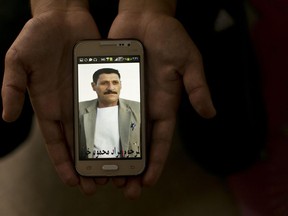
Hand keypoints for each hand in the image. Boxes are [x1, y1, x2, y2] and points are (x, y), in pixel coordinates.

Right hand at [1, 7, 102, 193]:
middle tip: (100, 185)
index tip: (74, 182)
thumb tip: (6, 117)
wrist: (62, 18)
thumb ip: (12, 87)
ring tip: (116, 168)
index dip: (64, 163)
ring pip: (98, 130)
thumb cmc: (38, 37)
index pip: (56, 142)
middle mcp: (69, 106)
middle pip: (80, 143)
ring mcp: (87, 97)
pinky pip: (111, 107)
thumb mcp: (18, 61)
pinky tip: (127, 137)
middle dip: (88, 165)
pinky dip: (117, 124)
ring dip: (106, 150)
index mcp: (49, 106)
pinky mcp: (102, 85)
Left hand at [108, 12, 215, 198]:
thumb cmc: (168, 37)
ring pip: (118, 133)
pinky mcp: (112, 88)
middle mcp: (145, 106)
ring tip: (104, 175)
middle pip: (138, 144)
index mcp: (164, 105)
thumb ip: (196, 87)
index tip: (147, 182)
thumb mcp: (187, 61)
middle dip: (133, 167)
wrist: (144, 18)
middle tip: (123, 188)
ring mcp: (127, 98)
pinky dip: (98, 128)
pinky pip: (104, 111)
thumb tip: (210, 113)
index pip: (160, 140)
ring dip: (113, 154)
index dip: (155, 162)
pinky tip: (89, 143)